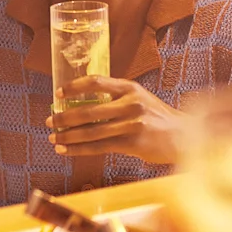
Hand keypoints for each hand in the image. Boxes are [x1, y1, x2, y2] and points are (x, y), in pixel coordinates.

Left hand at [46, 76, 182, 163]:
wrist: (183, 135)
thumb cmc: (157, 117)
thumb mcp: (140, 98)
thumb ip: (116, 98)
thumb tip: (82, 105)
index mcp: (130, 88)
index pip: (96, 82)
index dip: (74, 87)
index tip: (58, 94)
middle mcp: (130, 103)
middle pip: (88, 110)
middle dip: (64, 117)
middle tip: (49, 121)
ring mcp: (132, 124)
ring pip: (91, 131)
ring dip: (68, 136)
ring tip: (54, 138)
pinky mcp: (132, 143)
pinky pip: (99, 147)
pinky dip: (79, 149)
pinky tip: (66, 150)